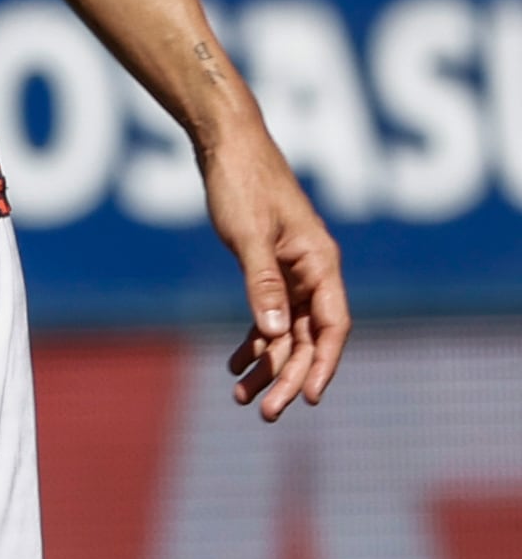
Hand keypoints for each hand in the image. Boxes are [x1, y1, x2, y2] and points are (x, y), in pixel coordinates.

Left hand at [205, 129, 346, 421]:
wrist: (226, 147)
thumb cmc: (241, 184)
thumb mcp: (248, 236)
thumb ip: (261, 283)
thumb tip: (274, 332)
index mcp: (320, 263)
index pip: (332, 325)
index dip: (323, 363)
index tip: (310, 398)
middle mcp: (313, 271)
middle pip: (308, 336)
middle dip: (289, 375)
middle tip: (264, 412)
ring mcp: (293, 271)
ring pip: (287, 330)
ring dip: (267, 363)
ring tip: (240, 396)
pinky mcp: (270, 268)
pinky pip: (269, 314)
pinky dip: (254, 340)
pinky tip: (234, 364)